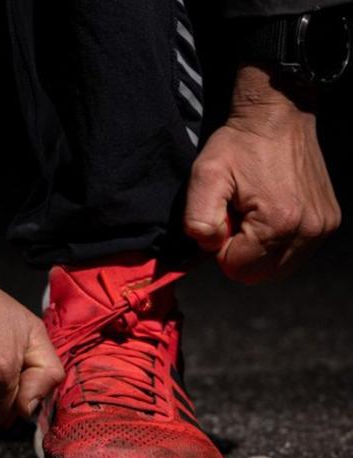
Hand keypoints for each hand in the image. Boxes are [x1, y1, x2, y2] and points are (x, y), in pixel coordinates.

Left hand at [184, 66, 340, 283]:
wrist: (277, 116)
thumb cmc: (238, 145)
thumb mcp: (205, 176)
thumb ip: (198, 219)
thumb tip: (209, 246)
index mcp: (279, 223)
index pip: (238, 268)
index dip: (221, 247)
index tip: (224, 216)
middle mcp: (309, 230)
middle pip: (261, 273)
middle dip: (240, 251)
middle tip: (237, 215)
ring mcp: (323, 227)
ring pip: (278, 267)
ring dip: (258, 247)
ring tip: (253, 211)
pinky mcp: (328, 221)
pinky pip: (294, 252)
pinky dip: (277, 240)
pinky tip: (269, 211)